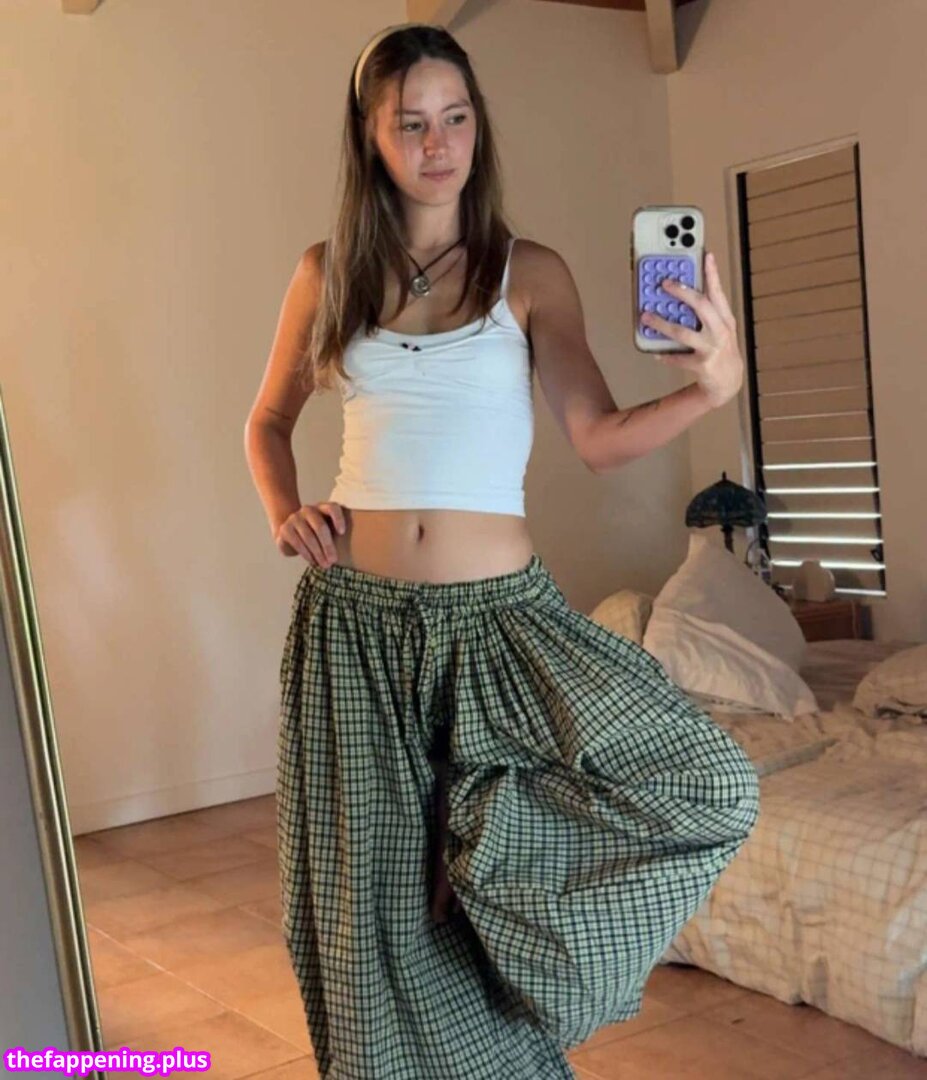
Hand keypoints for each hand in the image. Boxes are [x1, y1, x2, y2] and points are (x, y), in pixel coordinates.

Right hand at [275, 501, 346, 565]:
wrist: (290, 534)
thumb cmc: (315, 534)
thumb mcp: (327, 531)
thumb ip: (336, 534)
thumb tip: (354, 552)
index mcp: (322, 508)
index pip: (332, 508)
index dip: (338, 518)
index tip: (342, 532)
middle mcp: (308, 510)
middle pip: (320, 526)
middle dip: (328, 545)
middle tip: (333, 560)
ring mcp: (295, 518)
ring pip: (309, 536)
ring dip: (318, 553)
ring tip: (324, 564)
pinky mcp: (285, 528)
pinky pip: (297, 542)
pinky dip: (306, 554)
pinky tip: (312, 561)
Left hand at [640, 251, 743, 408]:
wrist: (729, 382)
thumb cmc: (721, 351)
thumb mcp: (720, 329)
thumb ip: (707, 313)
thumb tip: (681, 295)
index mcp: (725, 319)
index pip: (718, 292)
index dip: (712, 273)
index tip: (706, 255)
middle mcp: (720, 331)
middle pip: (701, 306)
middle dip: (681, 293)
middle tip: (664, 284)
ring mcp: (712, 348)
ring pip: (683, 332)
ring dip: (662, 324)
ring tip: (646, 317)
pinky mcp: (702, 365)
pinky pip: (678, 358)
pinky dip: (665, 355)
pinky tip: (655, 352)